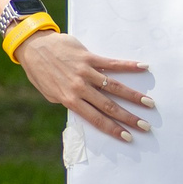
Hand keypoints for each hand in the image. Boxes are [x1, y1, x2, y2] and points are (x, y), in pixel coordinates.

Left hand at [14, 32, 151, 142]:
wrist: (33, 46)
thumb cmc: (40, 72)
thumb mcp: (50, 94)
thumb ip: (68, 102)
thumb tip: (84, 109)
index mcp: (69, 100)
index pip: (96, 119)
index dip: (113, 129)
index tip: (128, 137)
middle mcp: (79, 87)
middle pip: (109, 106)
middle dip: (128, 117)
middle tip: (145, 126)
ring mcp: (85, 71)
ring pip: (114, 87)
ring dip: (133, 96)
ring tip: (149, 103)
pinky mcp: (88, 57)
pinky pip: (111, 63)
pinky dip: (128, 65)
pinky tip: (143, 67)